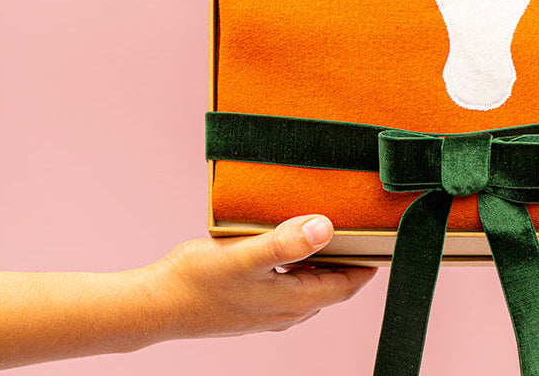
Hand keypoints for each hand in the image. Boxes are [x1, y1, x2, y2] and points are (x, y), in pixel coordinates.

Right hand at [152, 215, 375, 337]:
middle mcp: (285, 311)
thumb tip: (326, 227)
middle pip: (331, 285)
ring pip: (308, 285)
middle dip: (349, 260)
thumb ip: (286, 242)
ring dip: (321, 262)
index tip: (384, 240)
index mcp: (294, 301)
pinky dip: (296, 266)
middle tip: (361, 228)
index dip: (369, 263)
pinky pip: (286, 284)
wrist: (153, 306)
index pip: (347, 285)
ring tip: (328, 229)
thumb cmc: (196, 281)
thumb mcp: (246, 255)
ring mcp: (266, 311)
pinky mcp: (249, 304)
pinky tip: (285, 245)